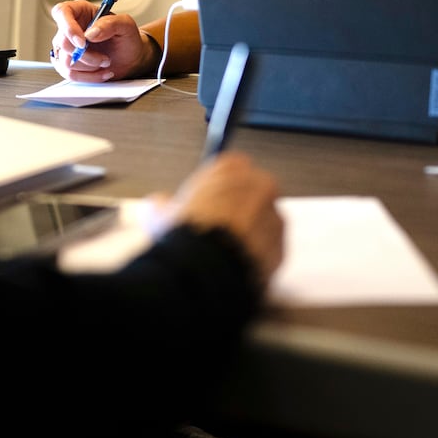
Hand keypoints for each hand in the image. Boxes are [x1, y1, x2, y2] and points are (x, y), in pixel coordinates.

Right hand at [48, 0, 156, 81]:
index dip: (68, 28)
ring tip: (106, 62)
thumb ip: (110, 23)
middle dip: (86, 55)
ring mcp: (67, 47)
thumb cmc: (126, 38)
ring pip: (66, 61)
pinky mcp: (68, 64)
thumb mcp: (126, 25)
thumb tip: (90, 33)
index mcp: (80, 11)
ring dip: (90, 67)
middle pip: (63, 43)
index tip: (83, 42)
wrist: (130, 57)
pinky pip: (70, 74)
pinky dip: (89, 77)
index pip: (62, 12)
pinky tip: (102, 72)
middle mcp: (70, 28)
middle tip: (105, 57)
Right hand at [162, 152, 283, 286]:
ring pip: (262, 221)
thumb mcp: (160, 214)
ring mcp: (274, 215)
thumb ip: (162, 205)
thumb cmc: (184, 235)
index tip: (207, 203)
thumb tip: (156, 205)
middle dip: (237, 208)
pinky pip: (269, 248)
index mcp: (232, 168)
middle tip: (215, 228)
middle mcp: (259, 185)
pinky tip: (235, 265)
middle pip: (251, 193)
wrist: (206, 269)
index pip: (231, 167)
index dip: (218, 187)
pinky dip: (256, 255)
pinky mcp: (281, 244)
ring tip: (223, 252)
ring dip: (248, 232)